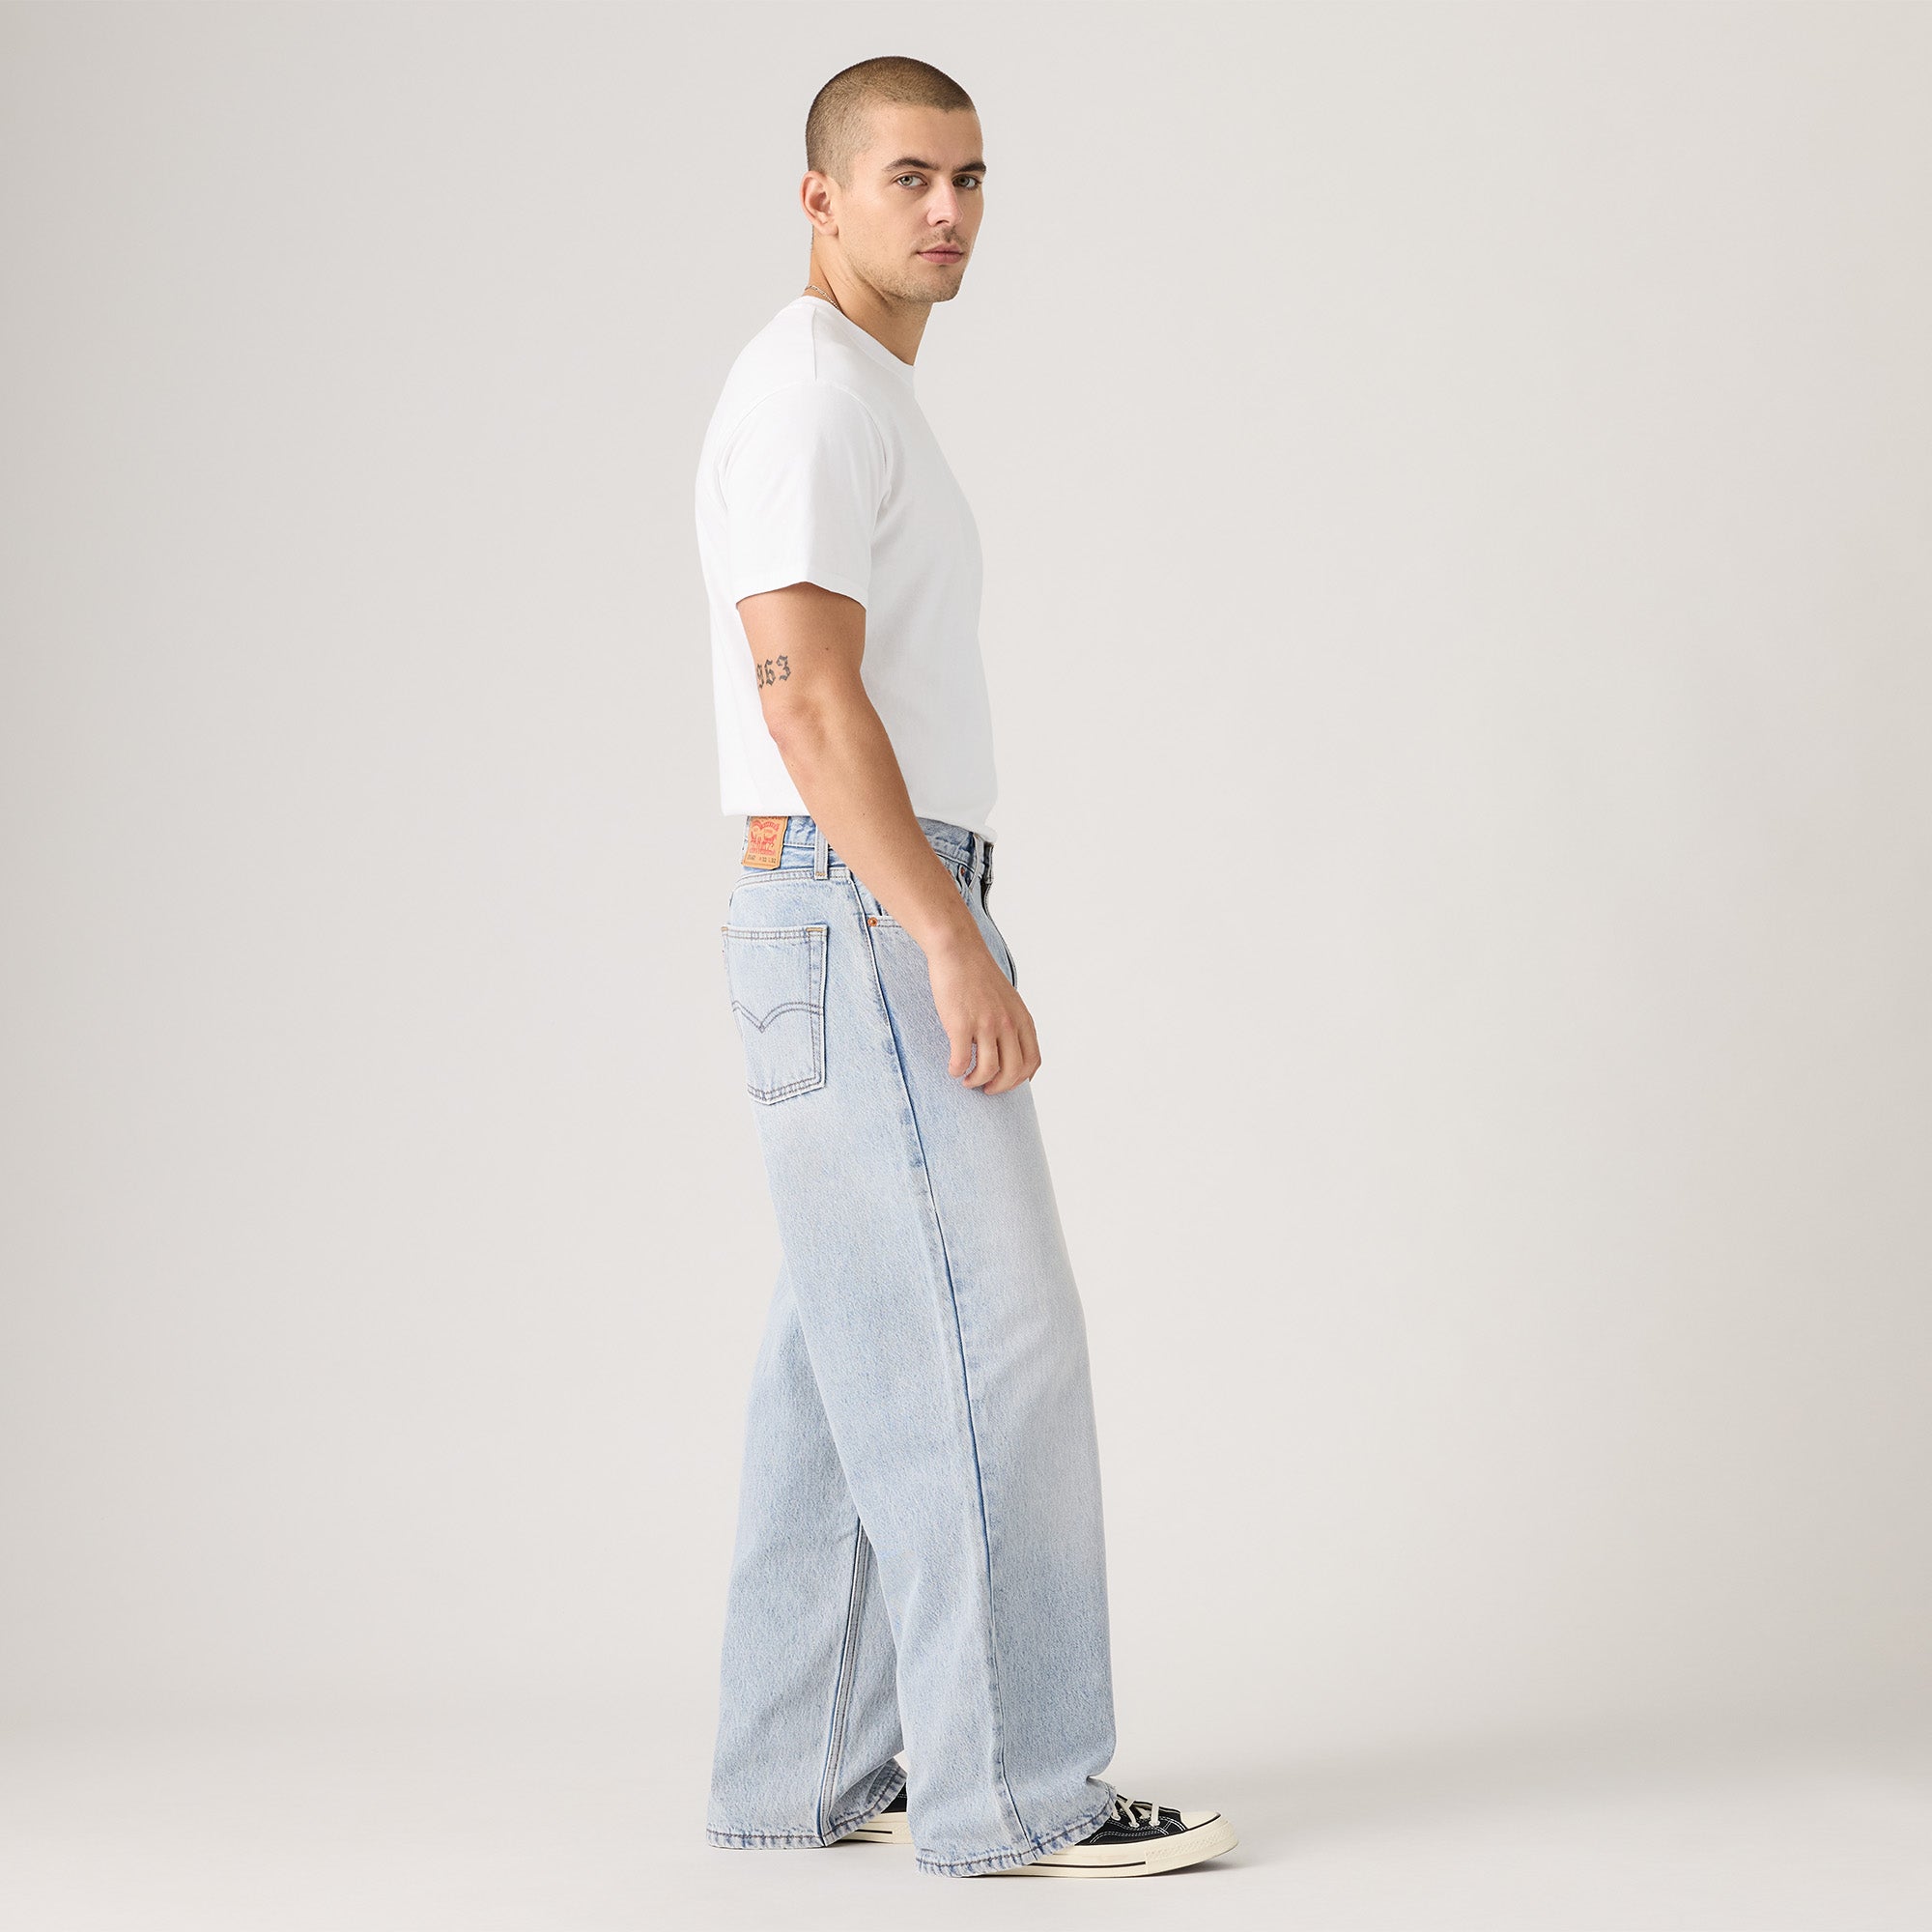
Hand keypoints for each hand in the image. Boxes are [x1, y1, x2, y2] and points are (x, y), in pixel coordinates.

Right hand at [925, 932, 1040, 1093]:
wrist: (958, 951)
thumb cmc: (978, 975)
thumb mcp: (1007, 999)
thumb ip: (1012, 1022)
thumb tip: (1008, 1048)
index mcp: (1022, 1018)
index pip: (1032, 1060)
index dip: (1020, 1079)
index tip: (1006, 1082)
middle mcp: (1008, 1024)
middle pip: (1013, 1071)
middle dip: (1000, 1087)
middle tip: (986, 1089)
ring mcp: (986, 1024)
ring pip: (989, 1070)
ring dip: (977, 1082)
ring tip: (967, 1080)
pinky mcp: (961, 1024)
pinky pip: (962, 1060)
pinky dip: (957, 1071)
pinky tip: (953, 1069)